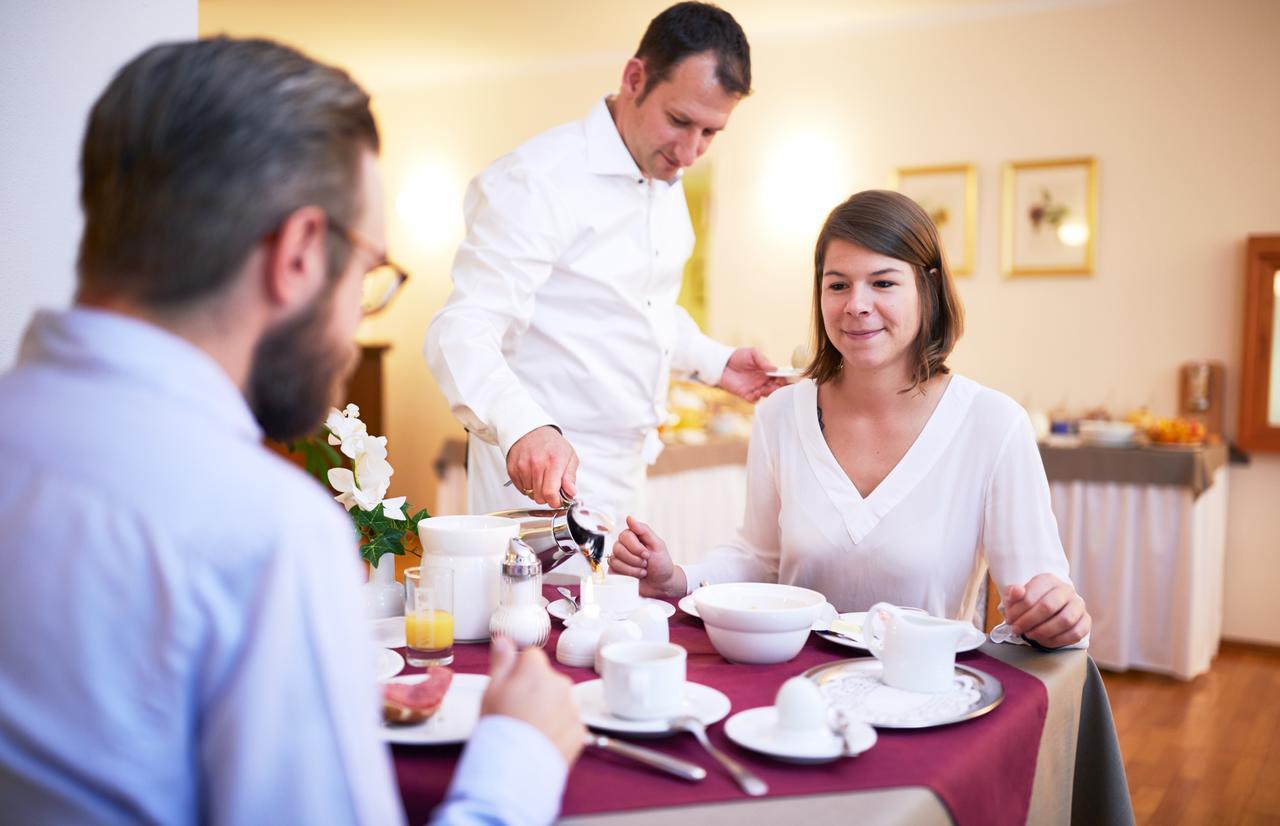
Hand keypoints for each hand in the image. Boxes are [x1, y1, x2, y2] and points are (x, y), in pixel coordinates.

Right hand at [481, 637, 583, 767]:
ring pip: (559, 701)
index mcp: (537, 671)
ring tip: (529, 729)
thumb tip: (504, 640)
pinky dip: (558, 730)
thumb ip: (501, 661)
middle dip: (536, 690)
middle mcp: (560, 684)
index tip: (511, 687)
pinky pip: (568, 723)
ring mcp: (572, 708)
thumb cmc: (499, 728)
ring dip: (549, 710)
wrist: (514, 768)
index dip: (519, 670)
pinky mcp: (580, 731)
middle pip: (548, 679)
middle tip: (518, 711)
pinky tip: (541, 740)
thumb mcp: (491, 690)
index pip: (531, 657)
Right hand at [507, 426, 578, 507]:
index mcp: (554, 461)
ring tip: (541, 478)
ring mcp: (523, 467)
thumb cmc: (551, 443)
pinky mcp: (513, 469)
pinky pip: (521, 489)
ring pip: (530, 494)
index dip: (555, 502)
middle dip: (547, 497)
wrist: (531, 430)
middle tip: (551, 488)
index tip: (558, 501)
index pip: (550, 493)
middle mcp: (537, 464)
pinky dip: (527, 487)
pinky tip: (532, 476)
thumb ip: (570, 477)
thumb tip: (571, 493)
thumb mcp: (569, 456)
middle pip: (540, 496)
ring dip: (537, 491)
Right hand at [608, 515, 685, 598]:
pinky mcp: (616, 571)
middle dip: (634, 559)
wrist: (662, 584)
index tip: (647, 554)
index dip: (635, 547)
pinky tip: (636, 576)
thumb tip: (629, 518)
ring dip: (632, 568)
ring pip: (615, 560)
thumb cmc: (661, 564)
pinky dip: (627, 575)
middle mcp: (624, 546)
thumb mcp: (657, 545)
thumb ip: (643, 530)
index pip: (625, 535)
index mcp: (634, 537)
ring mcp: (619, 559)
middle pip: (618, 548)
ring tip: (643, 571)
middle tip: (645, 563)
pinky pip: (613, 570)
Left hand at [718, 347, 787, 402]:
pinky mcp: (745, 394)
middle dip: (778, 388)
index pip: (779, 377)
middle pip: (775, 388)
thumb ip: (763, 361)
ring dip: (769, 393)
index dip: (783, 379)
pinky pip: (754, 400)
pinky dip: (757, 397)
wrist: (722, 363)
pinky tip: (756, 392)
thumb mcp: (753, 354)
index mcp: (766, 372)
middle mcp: (762, 381)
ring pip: (767, 395)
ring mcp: (754, 388)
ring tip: (766, 388)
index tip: (782, 378)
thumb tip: (775, 369)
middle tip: (776, 385)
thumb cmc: (738, 356)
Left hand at [1001, 573, 1090, 648]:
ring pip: (1065, 620)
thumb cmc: (1029, 603)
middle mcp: (1066, 589)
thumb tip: (1017, 591)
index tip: (1010, 620)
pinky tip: (1044, 640)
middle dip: (1029, 621)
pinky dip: (1058, 640)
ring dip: (1044, 631)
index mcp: (1048, 580)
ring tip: (1030, 635)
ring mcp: (1078, 604)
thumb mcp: (1016, 596)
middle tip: (1017, 630)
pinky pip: (1076, 633)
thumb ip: (1013, 593)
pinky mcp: (1085, 620)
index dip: (1018, 610)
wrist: (1047, 610)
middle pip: (1048, 606)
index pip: (1031, 594)